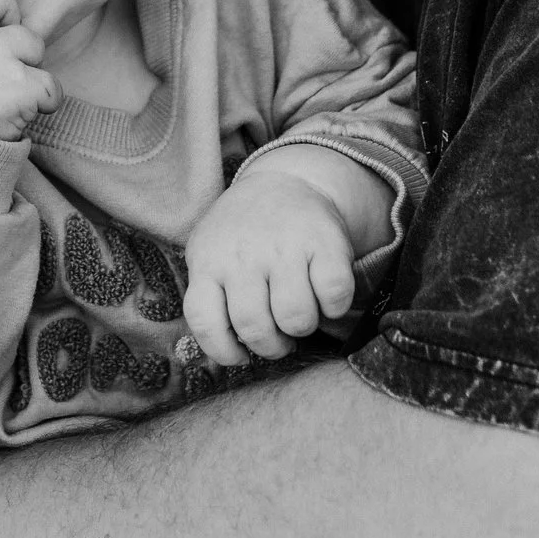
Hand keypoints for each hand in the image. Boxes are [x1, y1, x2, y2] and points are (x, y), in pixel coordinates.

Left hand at [182, 156, 362, 365]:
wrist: (284, 181)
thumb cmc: (244, 235)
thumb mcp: (211, 255)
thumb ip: (212, 298)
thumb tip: (232, 354)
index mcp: (208, 261)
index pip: (204, 321)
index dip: (223, 351)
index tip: (240, 356)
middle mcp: (243, 254)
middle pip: (255, 328)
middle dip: (272, 347)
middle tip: (279, 338)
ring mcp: (283, 246)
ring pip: (296, 319)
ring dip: (302, 328)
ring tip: (299, 314)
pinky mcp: (324, 241)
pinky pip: (334, 297)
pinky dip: (335, 308)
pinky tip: (324, 297)